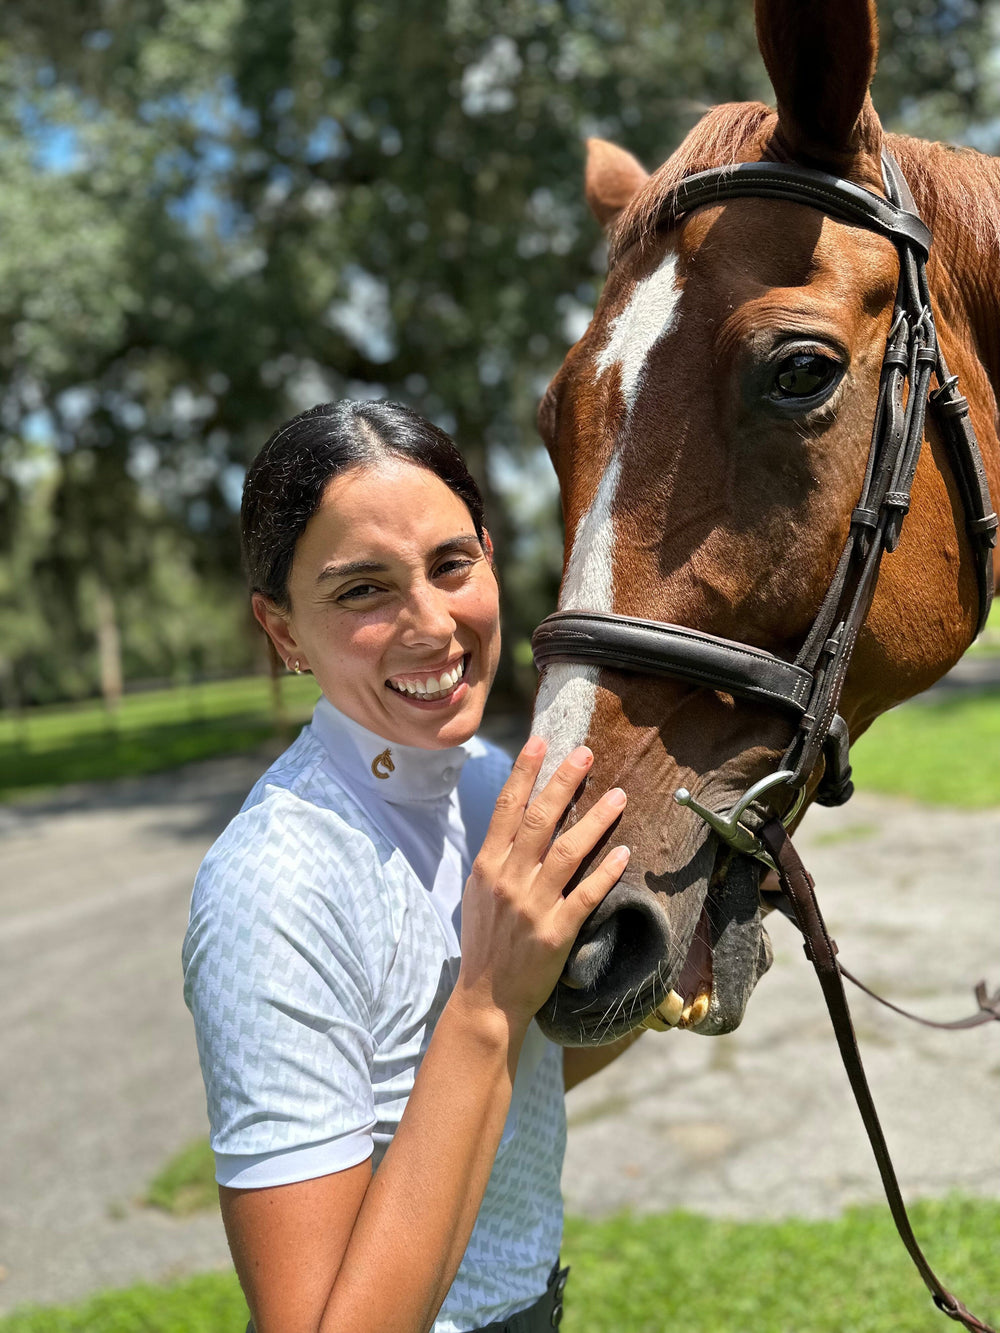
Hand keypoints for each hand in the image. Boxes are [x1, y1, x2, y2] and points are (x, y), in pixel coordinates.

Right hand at [454, 738, 628, 1027]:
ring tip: (618, 795)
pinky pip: (585, 895)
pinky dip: (605, 872)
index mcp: (488, 865)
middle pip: (539, 819)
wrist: (487, 998)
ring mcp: (532, 905)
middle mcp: (508, 879)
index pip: (506, 808)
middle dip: (563, 782)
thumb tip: (515, 820)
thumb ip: (496, 857)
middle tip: (585, 753)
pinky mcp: (556, 932)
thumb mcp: (478, 892)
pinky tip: (623, 853)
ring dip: (595, 820)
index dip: (524, 772)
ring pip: (567, 851)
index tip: (540, 741)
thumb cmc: (485, 942)